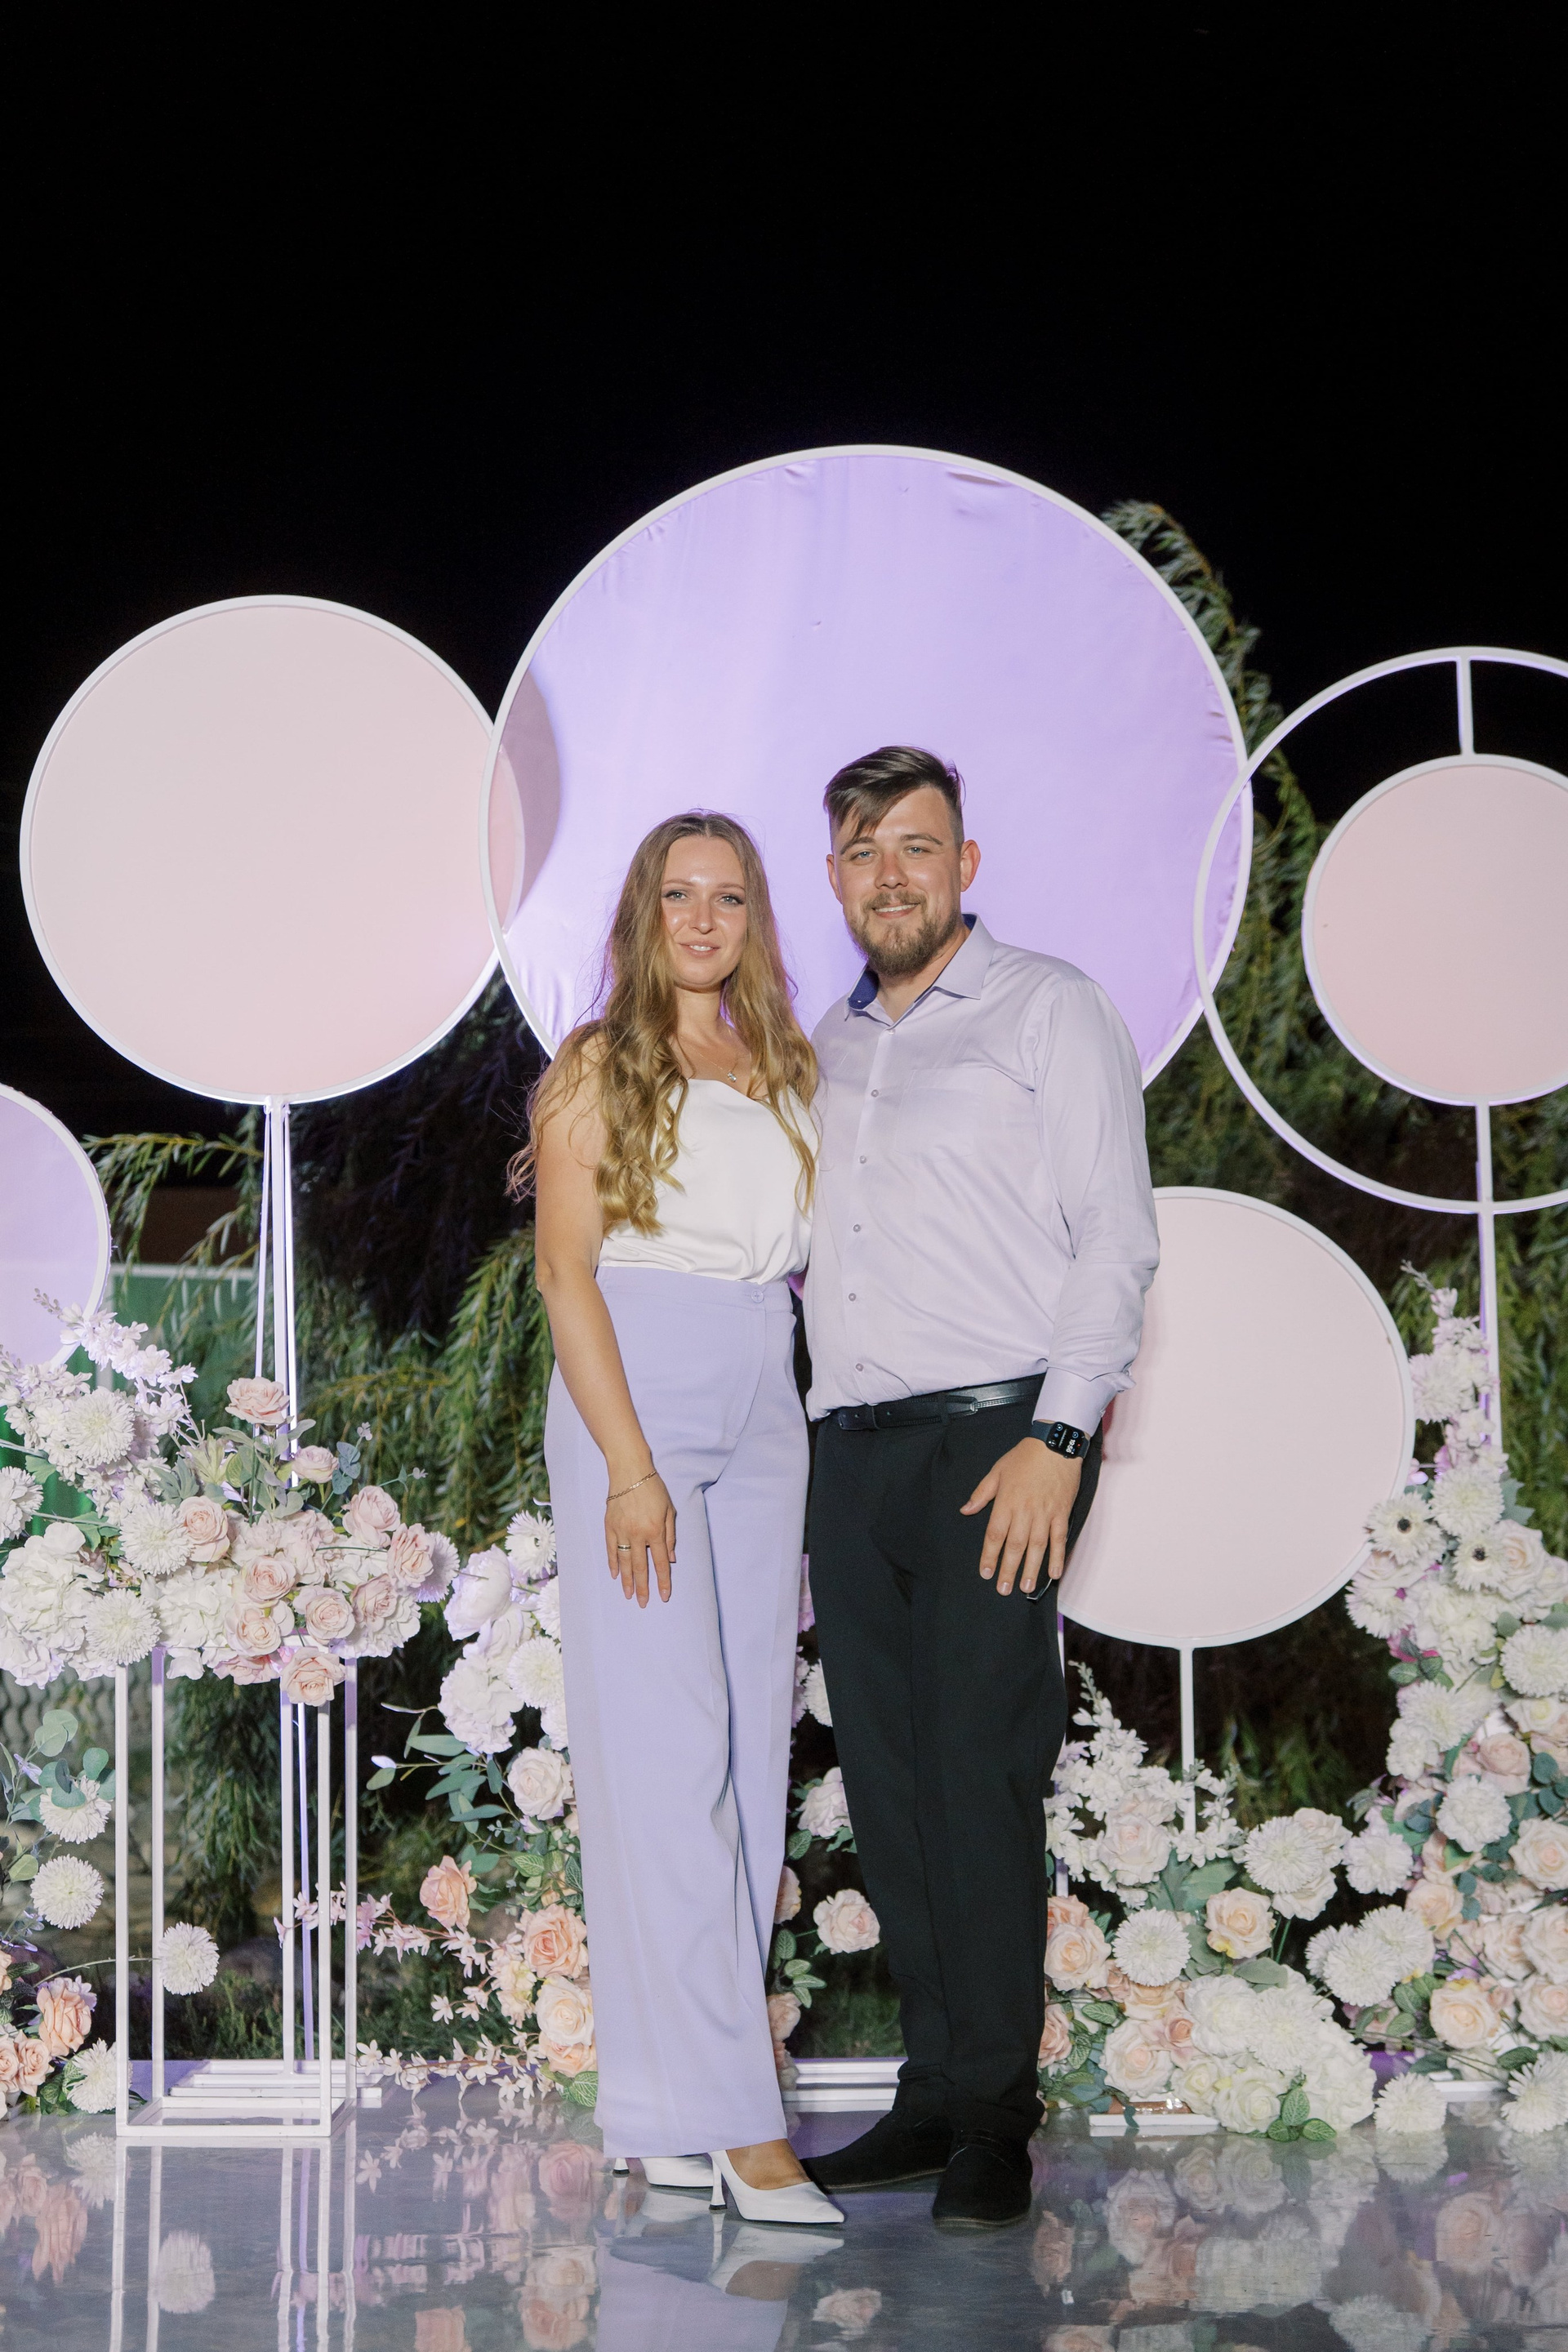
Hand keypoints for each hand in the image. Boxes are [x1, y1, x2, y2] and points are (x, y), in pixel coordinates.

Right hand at [605, 1474, 676, 1605]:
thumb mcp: (669, 1510)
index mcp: (655, 1531)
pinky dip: (613, 1563)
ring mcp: (621, 1531)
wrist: (629, 1471)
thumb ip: (670, 1536)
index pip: (660, 1563)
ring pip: (624, 1562)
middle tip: (644, 1604)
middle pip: (640, 1567)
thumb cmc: (653, 1489)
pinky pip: (611, 1549)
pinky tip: (615, 1575)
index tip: (663, 1596)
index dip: (662, 1581)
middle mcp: (638, 1534)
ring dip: (626, 1581)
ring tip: (628, 1595)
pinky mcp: (609, 1526)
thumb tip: (670, 1559)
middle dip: (643, 1587)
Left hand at [960, 1437, 1081, 1596]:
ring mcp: (1045, 1513)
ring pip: (1037, 1546)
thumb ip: (981, 1494)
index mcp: (1006, 1502)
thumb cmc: (1024, 1457)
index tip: (986, 1573)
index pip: (995, 1534)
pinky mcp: (1062, 1512)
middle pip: (1015, 1545)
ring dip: (1032, 1568)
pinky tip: (1054, 1572)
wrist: (1055, 1444)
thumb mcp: (997, 1471)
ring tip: (1026, 1588)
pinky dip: (1057, 1556)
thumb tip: (965, 1510)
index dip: (989, 1555)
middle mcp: (1025, 1511)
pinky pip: (1059, 1538)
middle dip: (1008, 1569)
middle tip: (1003, 1589)